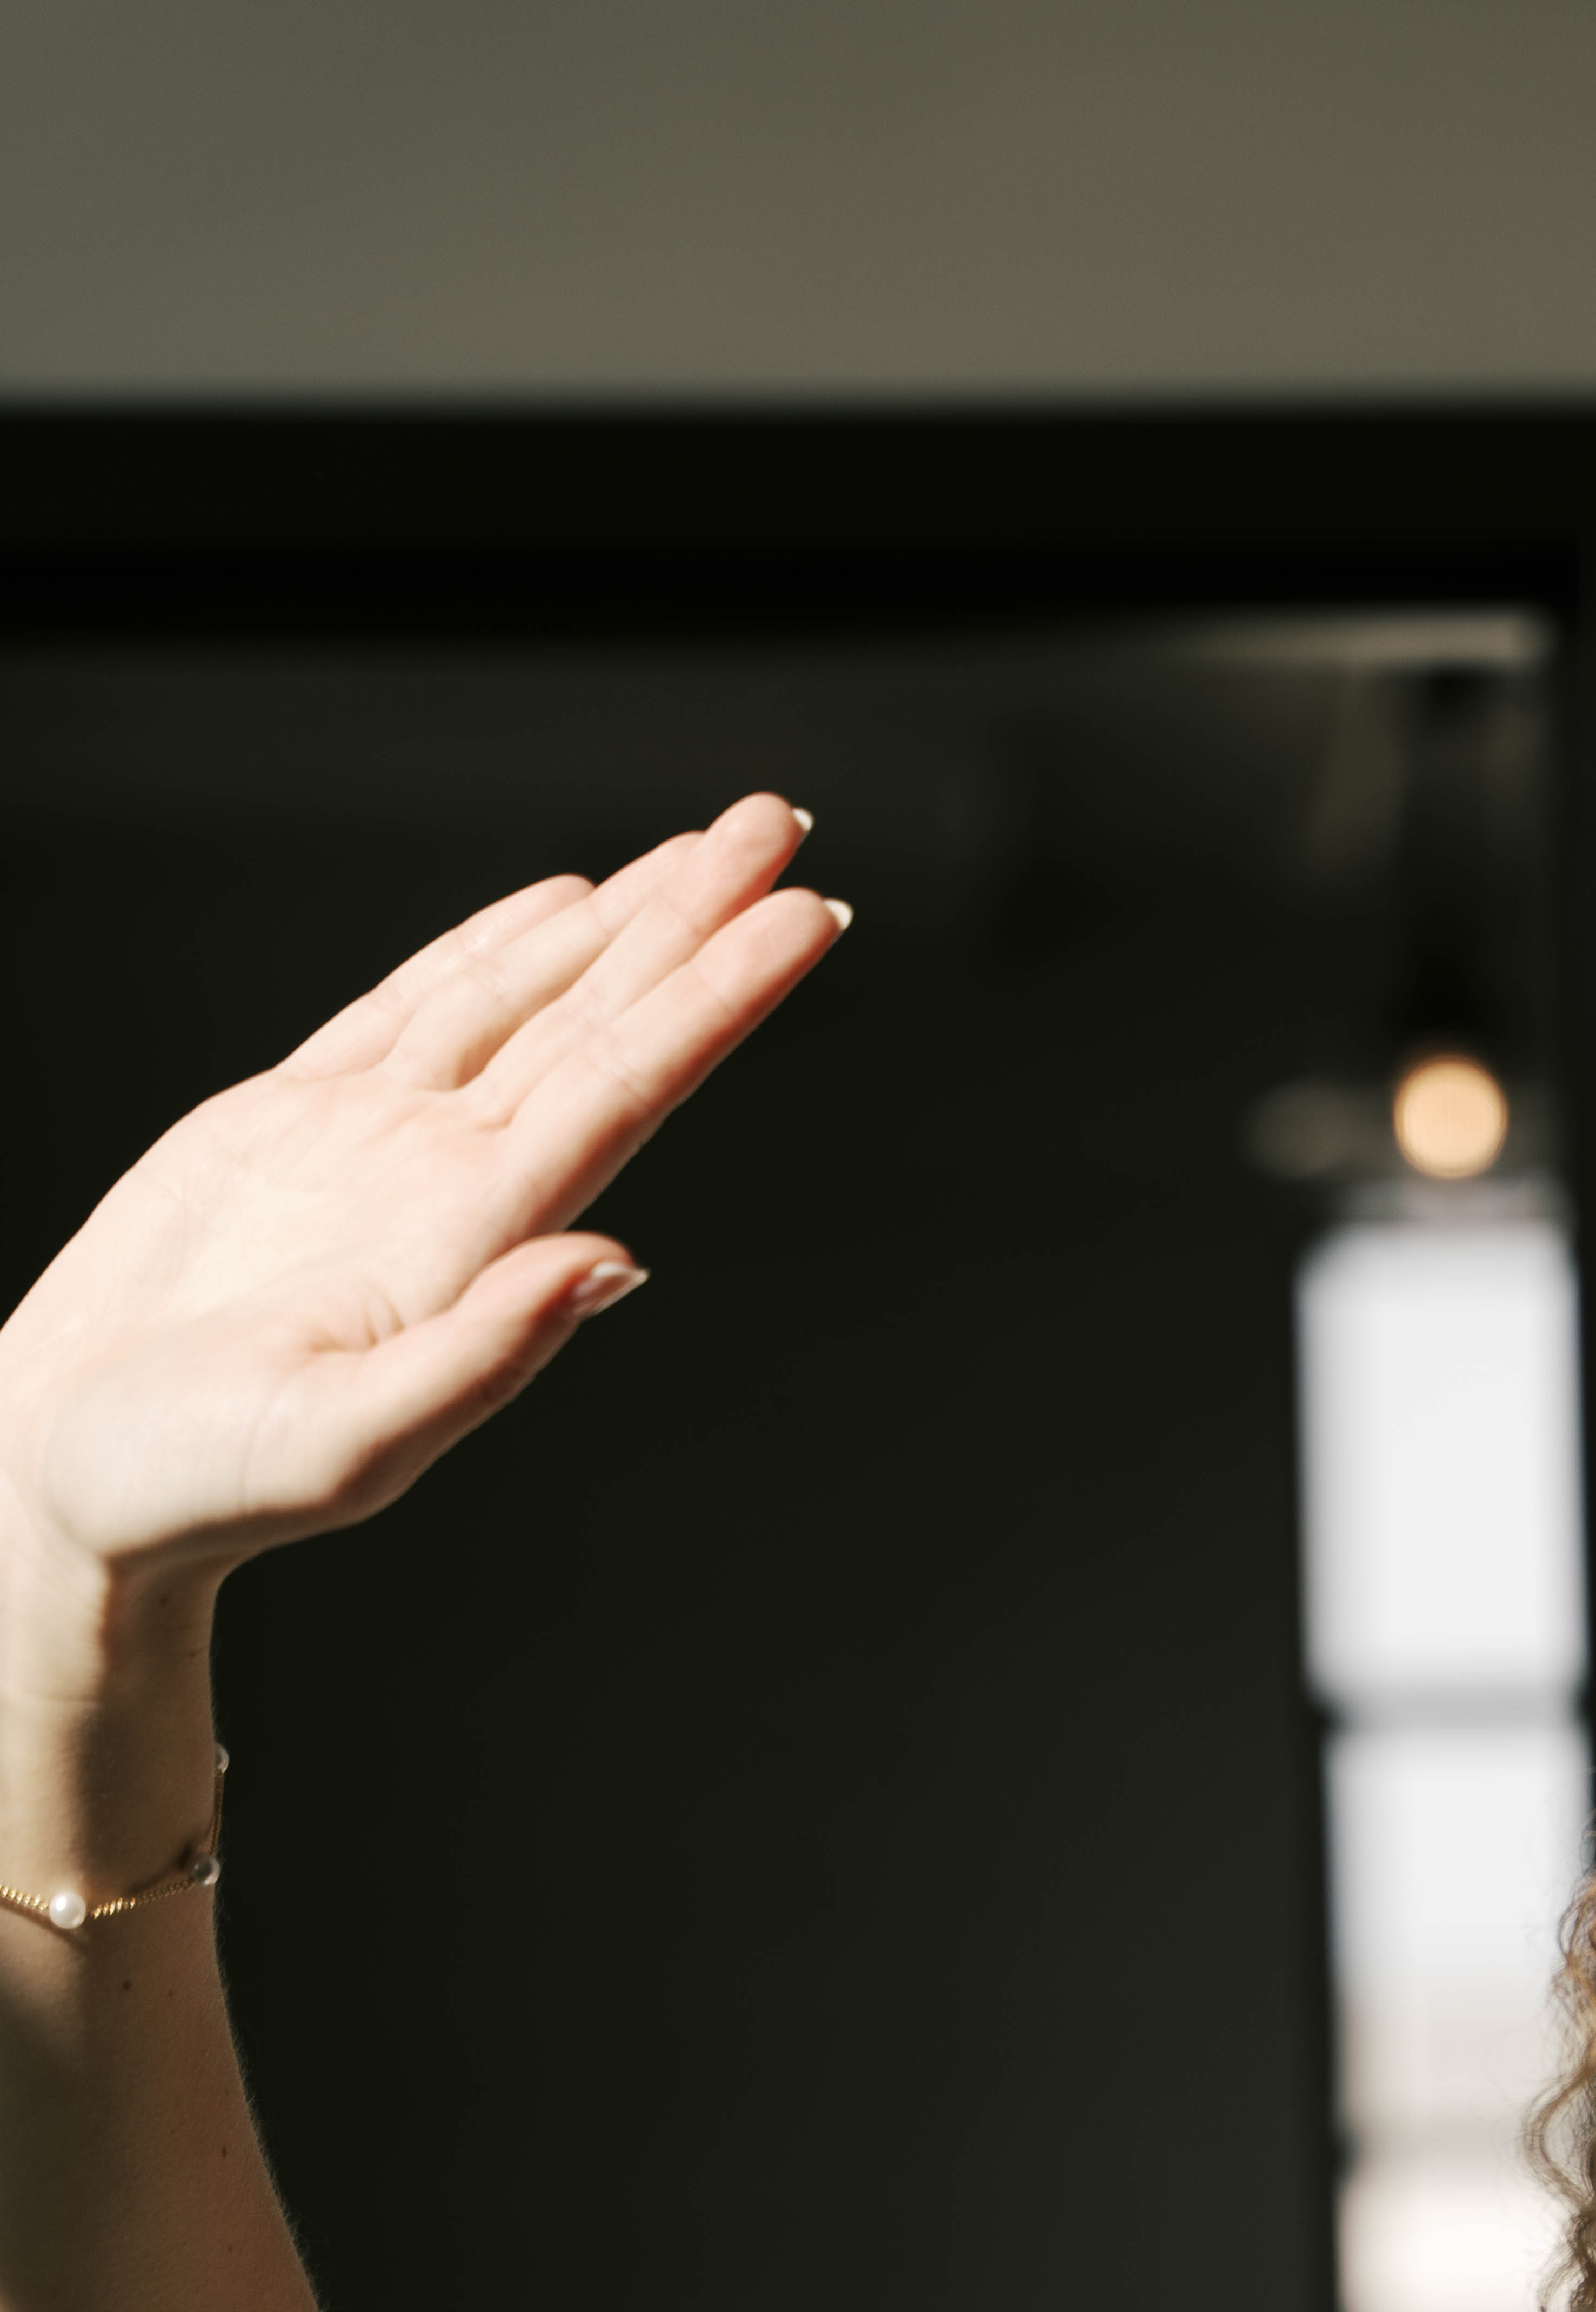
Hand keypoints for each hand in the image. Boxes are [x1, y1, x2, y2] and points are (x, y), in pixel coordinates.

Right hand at [0, 794, 840, 1635]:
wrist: (75, 1482)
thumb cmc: (196, 1487)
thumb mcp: (345, 1441)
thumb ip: (485, 1356)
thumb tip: (616, 1264)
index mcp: (475, 1243)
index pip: (630, 1090)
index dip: (720, 999)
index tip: (804, 918)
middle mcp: (449, 1181)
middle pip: (605, 1022)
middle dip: (696, 922)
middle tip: (781, 823)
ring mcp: (378, 1144)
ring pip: (529, 999)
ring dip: (624, 922)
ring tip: (712, 847)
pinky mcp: (293, 1120)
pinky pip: (417, 1010)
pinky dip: (496, 951)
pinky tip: (568, 908)